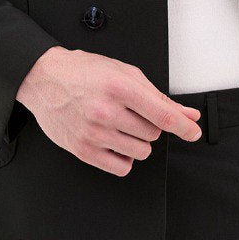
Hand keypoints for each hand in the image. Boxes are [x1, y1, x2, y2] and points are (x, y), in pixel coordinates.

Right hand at [16, 47, 202, 173]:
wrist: (45, 79)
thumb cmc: (84, 72)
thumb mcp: (124, 73)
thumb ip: (158, 96)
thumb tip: (187, 115)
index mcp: (120, 87)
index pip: (163, 115)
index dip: (184, 127)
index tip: (193, 132)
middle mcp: (106, 111)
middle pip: (153, 133)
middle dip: (150, 124)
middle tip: (132, 112)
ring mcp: (94, 133)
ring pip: (141, 151)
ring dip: (138, 141)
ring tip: (120, 124)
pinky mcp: (83, 151)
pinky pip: (122, 167)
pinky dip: (125, 157)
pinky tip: (114, 142)